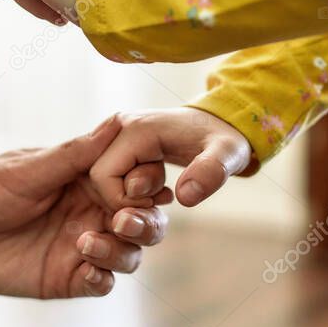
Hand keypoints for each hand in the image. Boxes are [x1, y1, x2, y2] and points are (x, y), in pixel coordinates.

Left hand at [0, 116, 170, 297]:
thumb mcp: (26, 169)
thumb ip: (75, 153)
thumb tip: (119, 119)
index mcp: (85, 178)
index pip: (136, 180)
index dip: (147, 184)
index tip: (140, 186)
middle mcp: (89, 210)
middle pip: (142, 220)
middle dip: (144, 222)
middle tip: (122, 220)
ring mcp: (79, 245)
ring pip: (128, 253)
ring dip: (121, 250)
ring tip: (87, 243)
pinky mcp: (65, 277)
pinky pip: (101, 282)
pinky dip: (103, 277)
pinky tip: (88, 271)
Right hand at [89, 108, 251, 210]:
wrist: (219, 123)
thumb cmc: (224, 139)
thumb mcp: (230, 154)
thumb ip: (212, 172)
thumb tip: (184, 198)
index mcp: (137, 129)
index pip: (103, 177)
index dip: (125, 201)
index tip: (159, 203)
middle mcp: (119, 125)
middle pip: (97, 177)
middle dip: (125, 198)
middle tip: (161, 198)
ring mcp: (116, 132)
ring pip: (100, 177)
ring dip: (127, 193)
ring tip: (161, 191)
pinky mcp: (118, 140)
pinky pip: (107, 173)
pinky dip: (127, 188)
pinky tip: (156, 188)